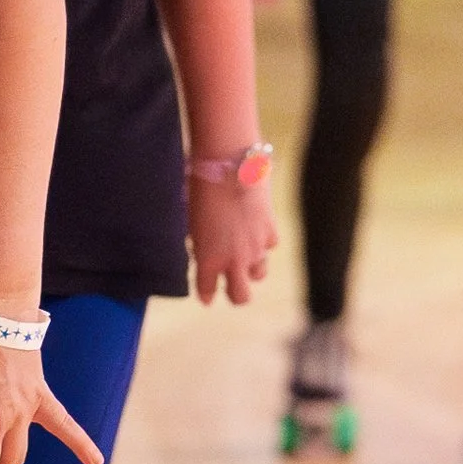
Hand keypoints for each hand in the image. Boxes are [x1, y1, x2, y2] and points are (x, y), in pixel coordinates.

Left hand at [189, 173, 275, 303]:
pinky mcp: (270, 232)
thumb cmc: (202, 190)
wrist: (230, 167)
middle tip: (230, 284)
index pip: (207, 291)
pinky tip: (255, 230)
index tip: (206, 293)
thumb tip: (203, 251)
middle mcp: (234, 260)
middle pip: (240, 296)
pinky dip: (263, 242)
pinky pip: (269, 247)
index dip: (206, 293)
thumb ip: (200, 244)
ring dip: (251, 269)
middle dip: (235, 294)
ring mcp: (255, 248)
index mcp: (208, 260)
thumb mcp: (192, 222)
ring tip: (244, 256)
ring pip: (259, 274)